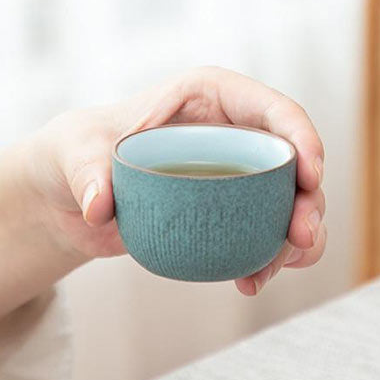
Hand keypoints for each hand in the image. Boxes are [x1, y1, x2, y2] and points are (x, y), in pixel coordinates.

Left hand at [28, 66, 325, 295]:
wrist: (69, 194)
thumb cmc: (76, 151)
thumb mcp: (74, 151)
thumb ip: (87, 172)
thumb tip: (101, 208)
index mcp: (209, 97)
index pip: (271, 108)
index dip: (302, 137)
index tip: (311, 176)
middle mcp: (231, 133)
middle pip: (292, 162)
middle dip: (310, 200)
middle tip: (302, 238)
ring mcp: (233, 176)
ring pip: (288, 203)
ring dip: (298, 239)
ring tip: (271, 271)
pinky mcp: (226, 213)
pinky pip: (264, 234)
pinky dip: (271, 259)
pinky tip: (250, 282)